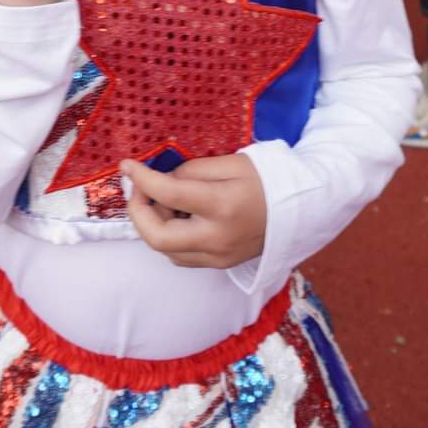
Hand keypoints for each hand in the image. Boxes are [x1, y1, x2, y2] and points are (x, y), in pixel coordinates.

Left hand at [122, 154, 266, 268]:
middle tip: (140, 189)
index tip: (127, 166)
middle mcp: (217, 238)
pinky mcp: (220, 265)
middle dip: (138, 212)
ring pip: (165, 250)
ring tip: (164, 200)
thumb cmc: (266, 179)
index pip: (168, 193)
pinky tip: (178, 217)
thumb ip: (191, 171)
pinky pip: (181, 255)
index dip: (141, 179)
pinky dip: (169, 236)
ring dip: (153, 224)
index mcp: (222, 205)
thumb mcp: (231, 162)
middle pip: (156, 237)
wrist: (301, 209)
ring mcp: (218, 257)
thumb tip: (161, 181)